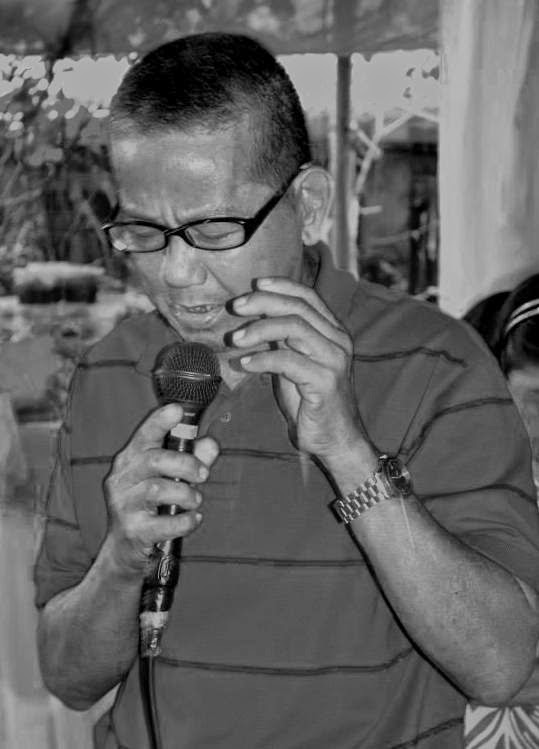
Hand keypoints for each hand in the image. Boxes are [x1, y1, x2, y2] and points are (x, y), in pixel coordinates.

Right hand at [103, 403, 218, 574]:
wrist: (125, 550)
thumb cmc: (150, 506)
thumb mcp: (169, 479)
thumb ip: (191, 459)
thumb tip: (210, 444)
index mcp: (129, 460)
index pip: (143, 435)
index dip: (159, 421)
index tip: (176, 410)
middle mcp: (121, 479)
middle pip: (153, 460)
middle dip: (185, 464)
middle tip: (204, 474)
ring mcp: (123, 505)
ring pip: (157, 490)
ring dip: (186, 493)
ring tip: (196, 500)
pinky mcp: (132, 531)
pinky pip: (163, 524)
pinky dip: (185, 521)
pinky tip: (195, 518)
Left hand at [231, 276, 362, 465]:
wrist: (335, 440)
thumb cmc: (311, 402)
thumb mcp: (295, 363)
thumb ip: (284, 339)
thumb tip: (258, 315)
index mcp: (333, 332)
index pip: (309, 297)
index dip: (282, 286)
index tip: (255, 284)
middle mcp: (338, 341)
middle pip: (299, 308)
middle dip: (263, 302)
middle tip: (235, 307)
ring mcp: (334, 361)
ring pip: (295, 328)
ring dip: (259, 329)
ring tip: (235, 339)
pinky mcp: (325, 382)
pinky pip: (289, 361)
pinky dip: (262, 359)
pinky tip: (245, 364)